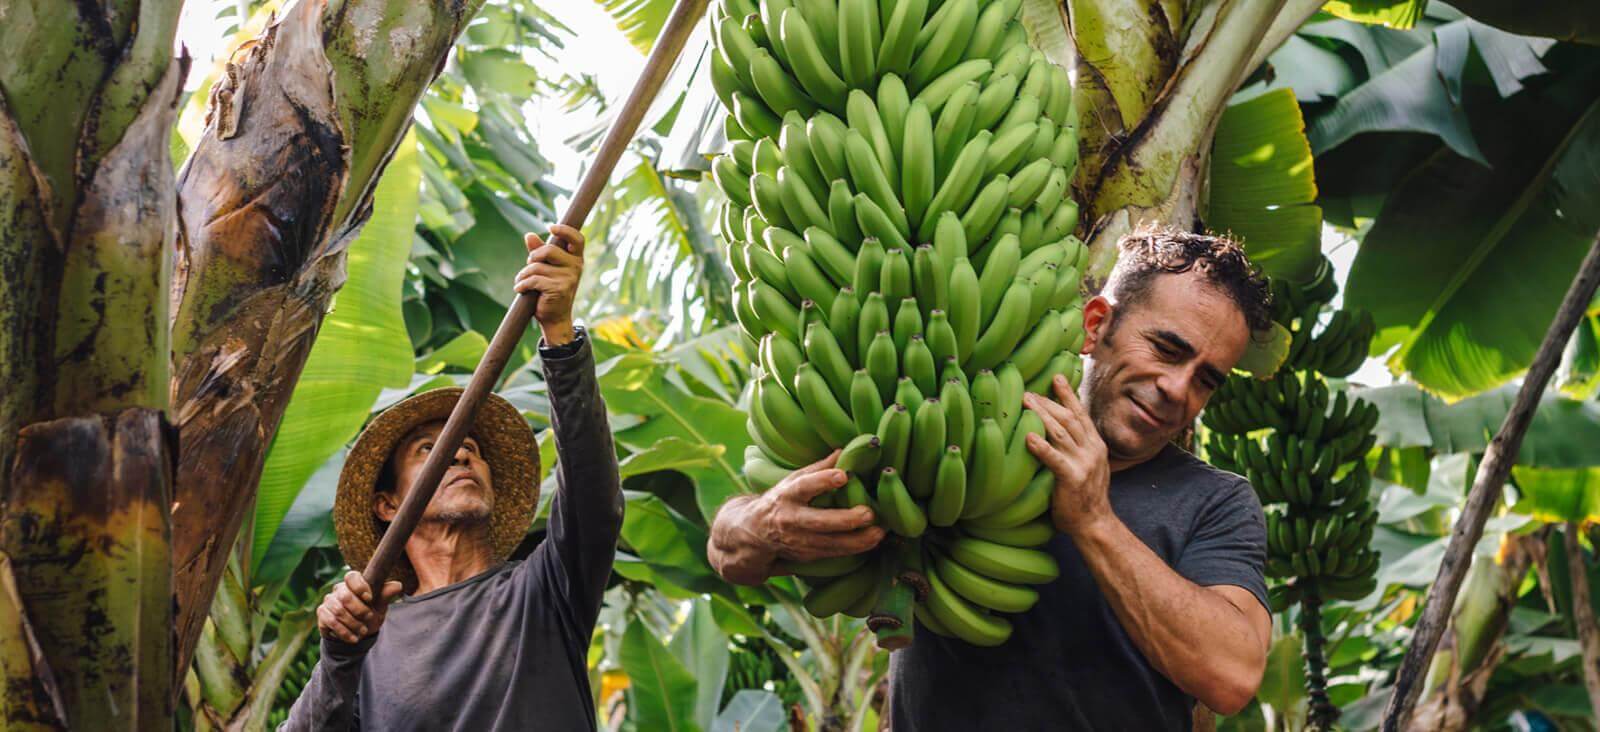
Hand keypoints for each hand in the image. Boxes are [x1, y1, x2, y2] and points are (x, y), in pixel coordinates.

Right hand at [317, 570, 403, 643]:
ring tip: (363, 631)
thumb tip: (398, 585)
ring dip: (353, 623)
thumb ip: (385, 595)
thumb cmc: (369, 615)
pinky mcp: (322, 613)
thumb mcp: (380, 606)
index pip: (352, 576)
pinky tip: (353, 638)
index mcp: (353, 583)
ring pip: (338, 610)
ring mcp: (329, 601)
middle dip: (359, 610)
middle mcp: (339, 590)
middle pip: (345, 596)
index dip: (359, 586)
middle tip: (369, 618)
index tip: (369, 598)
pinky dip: (344, 632)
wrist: (356, 634)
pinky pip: (331, 621)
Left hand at [515, 224, 584, 345]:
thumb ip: (539, 251)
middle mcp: (576, 267)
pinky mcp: (558, 289)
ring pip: (537, 267)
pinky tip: (520, 289)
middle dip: (533, 257)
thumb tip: (529, 235)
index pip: (577, 239)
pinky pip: (534, 280)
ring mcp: (568, 279)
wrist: (555, 317)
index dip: (565, 230)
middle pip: (549, 250)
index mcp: (576, 259)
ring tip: (522, 281)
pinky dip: (523, 284)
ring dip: (524, 274)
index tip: (551, 227)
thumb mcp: (546, 268)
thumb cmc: (550, 290)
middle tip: (529, 265)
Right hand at [709, 451, 884, 584]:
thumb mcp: (792, 481)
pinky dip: (854, 548)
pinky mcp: (806, 555)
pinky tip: (873, 541)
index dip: (823, 481)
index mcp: (787, 495)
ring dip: (857, 540)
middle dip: (846, 520)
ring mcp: (797, 541)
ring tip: (880, 532)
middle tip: (870, 513)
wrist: (752, 534)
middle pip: (819, 522)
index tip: (843, 475)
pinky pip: (833, 553)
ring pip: (830, 543)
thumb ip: (818, 468)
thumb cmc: (779, 500)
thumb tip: (845, 449)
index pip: (804, 486)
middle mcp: (790, 519)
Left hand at [1024, 375, 1113, 535]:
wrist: (1094, 523)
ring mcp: (1083, 463)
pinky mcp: (1072, 478)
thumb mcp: (1087, 465)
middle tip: (1028, 390)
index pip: (1080, 413)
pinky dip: (1041, 447)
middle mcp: (1092, 449)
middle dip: (1048, 402)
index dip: (1067, 394)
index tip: (1056, 376)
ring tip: (1025, 402)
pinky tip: (1028, 437)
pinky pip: (1055, 459)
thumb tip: (1059, 429)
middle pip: (1068, 418)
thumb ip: (1077, 447)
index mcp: (1095, 444)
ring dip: (1041, 415)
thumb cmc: (1084, 496)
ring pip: (1061, 432)